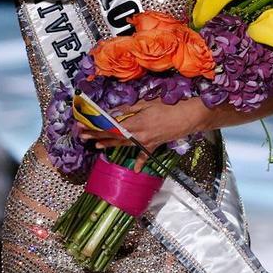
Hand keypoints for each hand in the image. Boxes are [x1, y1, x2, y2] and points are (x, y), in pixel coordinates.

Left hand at [79, 97, 210, 154]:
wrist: (189, 117)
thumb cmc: (170, 106)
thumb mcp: (148, 103)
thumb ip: (129, 108)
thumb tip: (114, 112)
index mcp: (135, 123)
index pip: (109, 127)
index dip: (95, 127)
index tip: (83, 127)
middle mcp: (137, 135)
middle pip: (113, 137)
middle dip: (97, 136)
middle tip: (83, 137)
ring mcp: (146, 142)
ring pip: (124, 145)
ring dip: (110, 145)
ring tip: (98, 146)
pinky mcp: (154, 145)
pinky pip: (145, 155)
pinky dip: (140, 163)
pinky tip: (134, 170)